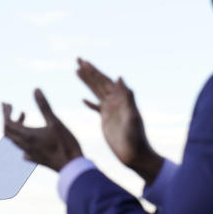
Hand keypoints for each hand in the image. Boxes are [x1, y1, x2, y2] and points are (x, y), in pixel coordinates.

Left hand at [2, 89, 82, 171]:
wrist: (72, 167)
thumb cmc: (65, 143)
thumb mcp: (55, 122)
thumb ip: (44, 106)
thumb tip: (35, 89)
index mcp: (27, 136)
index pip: (7, 123)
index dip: (5, 112)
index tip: (6, 103)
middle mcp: (24, 146)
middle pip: (7, 132)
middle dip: (8, 118)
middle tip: (12, 107)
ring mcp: (29, 154)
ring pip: (14, 139)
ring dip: (16, 126)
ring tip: (24, 115)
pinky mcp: (35, 159)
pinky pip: (22, 148)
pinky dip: (22, 138)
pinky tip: (30, 136)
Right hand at [77, 58, 163, 182]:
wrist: (134, 154)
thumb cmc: (136, 137)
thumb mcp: (132, 116)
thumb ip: (127, 96)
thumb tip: (119, 77)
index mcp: (120, 98)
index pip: (105, 81)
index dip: (94, 71)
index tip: (84, 62)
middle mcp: (115, 101)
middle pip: (99, 83)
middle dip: (88, 71)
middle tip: (78, 60)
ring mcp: (110, 110)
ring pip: (95, 92)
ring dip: (87, 82)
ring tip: (77, 72)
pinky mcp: (106, 120)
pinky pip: (96, 108)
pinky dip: (89, 103)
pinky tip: (83, 99)